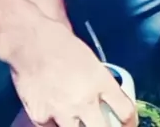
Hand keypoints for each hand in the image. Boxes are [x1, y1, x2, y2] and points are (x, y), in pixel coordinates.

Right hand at [10, 16, 136, 126]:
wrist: (29, 40)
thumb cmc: (59, 41)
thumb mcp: (88, 59)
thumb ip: (98, 81)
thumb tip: (103, 99)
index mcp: (100, 81)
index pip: (125, 111)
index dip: (130, 123)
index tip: (128, 125)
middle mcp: (85, 100)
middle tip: (101, 124)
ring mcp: (62, 112)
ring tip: (75, 118)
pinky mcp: (41, 117)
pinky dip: (54, 124)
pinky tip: (53, 115)